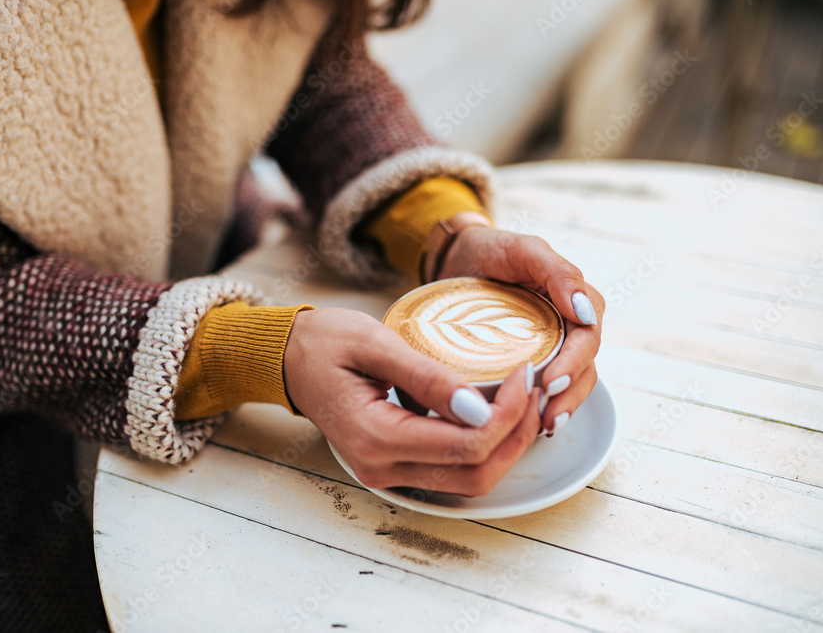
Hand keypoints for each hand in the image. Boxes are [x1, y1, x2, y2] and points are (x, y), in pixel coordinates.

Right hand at [284, 308, 540, 495]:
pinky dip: (483, 446)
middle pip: (476, 474)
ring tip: (523, 399)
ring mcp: (387, 472)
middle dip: (517, 434)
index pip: (465, 444)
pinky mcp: (393, 466)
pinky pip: (451, 469)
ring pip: (469, 479)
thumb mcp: (374, 343)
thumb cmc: (324, 342)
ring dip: (505, 445)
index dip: (508, 414)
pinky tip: (495, 410)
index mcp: (375, 436)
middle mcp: (381, 467)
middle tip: (534, 388)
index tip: (525, 373)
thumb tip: (480, 407)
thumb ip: (427, 376)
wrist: (287, 358)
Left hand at [439, 225, 603, 435]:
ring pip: (571, 383)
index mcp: (575, 300)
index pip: (587, 338)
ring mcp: (552, 345)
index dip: (574, 364)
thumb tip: (586, 312)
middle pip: (584, 367)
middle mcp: (569, 325)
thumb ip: (557, 271)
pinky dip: (543, 407)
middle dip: (569, 395)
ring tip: (544, 428)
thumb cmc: (491, 249)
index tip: (552, 383)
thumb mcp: (523, 249)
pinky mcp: (532, 360)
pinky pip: (546, 387)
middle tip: (548, 417)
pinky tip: (533, 427)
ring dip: (562, 408)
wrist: (456, 258)